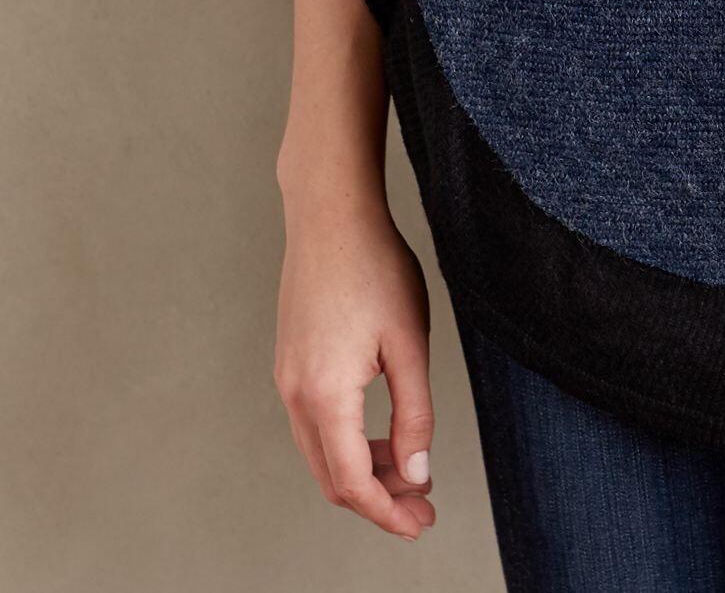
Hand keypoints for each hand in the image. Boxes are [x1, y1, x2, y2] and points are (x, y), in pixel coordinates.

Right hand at [273, 187, 438, 537]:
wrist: (330, 213)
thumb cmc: (374, 266)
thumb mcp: (409, 342)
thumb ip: (414, 414)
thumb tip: (416, 473)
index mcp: (325, 394)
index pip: (352, 483)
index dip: (388, 513)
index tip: (421, 525)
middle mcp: (295, 393)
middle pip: (332, 478)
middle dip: (378, 499)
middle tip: (423, 505)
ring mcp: (286, 377)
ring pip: (321, 453)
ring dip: (363, 472)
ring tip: (410, 471)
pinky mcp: (290, 361)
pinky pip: (314, 425)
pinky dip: (347, 443)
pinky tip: (381, 434)